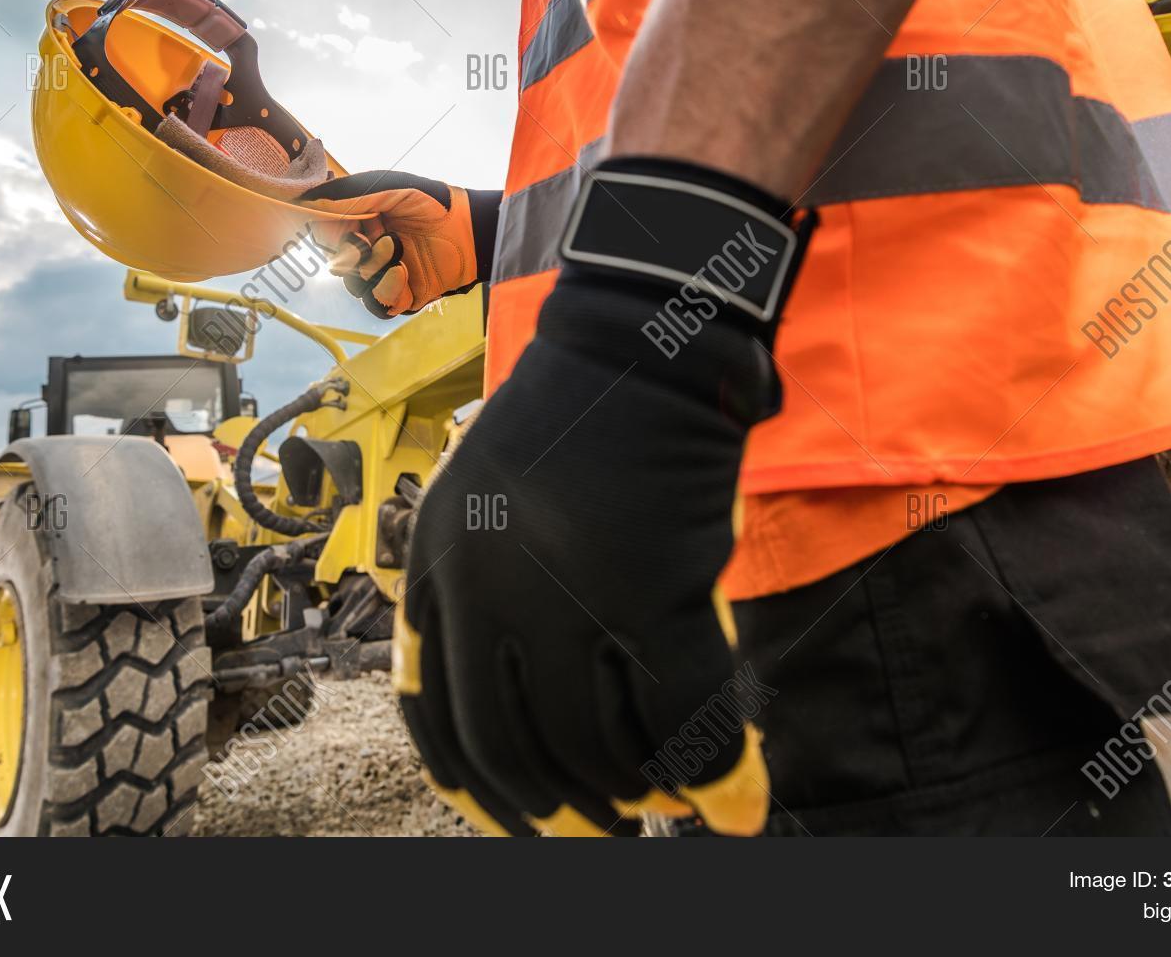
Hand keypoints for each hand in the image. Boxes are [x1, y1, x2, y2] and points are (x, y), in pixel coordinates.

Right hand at [300, 172, 499, 317]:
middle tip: (377, 235)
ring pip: (354, 286)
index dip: (328, 235)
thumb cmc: (434, 202)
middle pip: (335, 263)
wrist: (472, 230)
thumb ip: (348, 196)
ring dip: (373, 268)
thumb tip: (305, 203)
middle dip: (352, 252)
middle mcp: (366, 251)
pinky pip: (378, 306)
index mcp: (358, 223)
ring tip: (397, 248)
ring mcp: (382, 276)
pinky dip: (387, 290)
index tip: (345, 226)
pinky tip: (403, 272)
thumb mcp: (389, 188)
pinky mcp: (401, 298)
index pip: (323, 235)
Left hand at [395, 270, 777, 835]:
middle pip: (510, 742)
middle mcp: (487, 583)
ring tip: (659, 804)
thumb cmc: (572, 421)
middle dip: (551, 809)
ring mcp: (569, 587)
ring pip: (596, 742)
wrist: (642, 339)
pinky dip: (719, 774)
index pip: (432, 712)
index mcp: (438, 562)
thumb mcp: (480, 494)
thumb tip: (494, 701)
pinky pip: (688, 715)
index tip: (508, 819)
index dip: (473, 785)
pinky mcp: (655, 585)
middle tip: (594, 831)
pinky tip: (737, 805)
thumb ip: (468, 588)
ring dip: (632, 794)